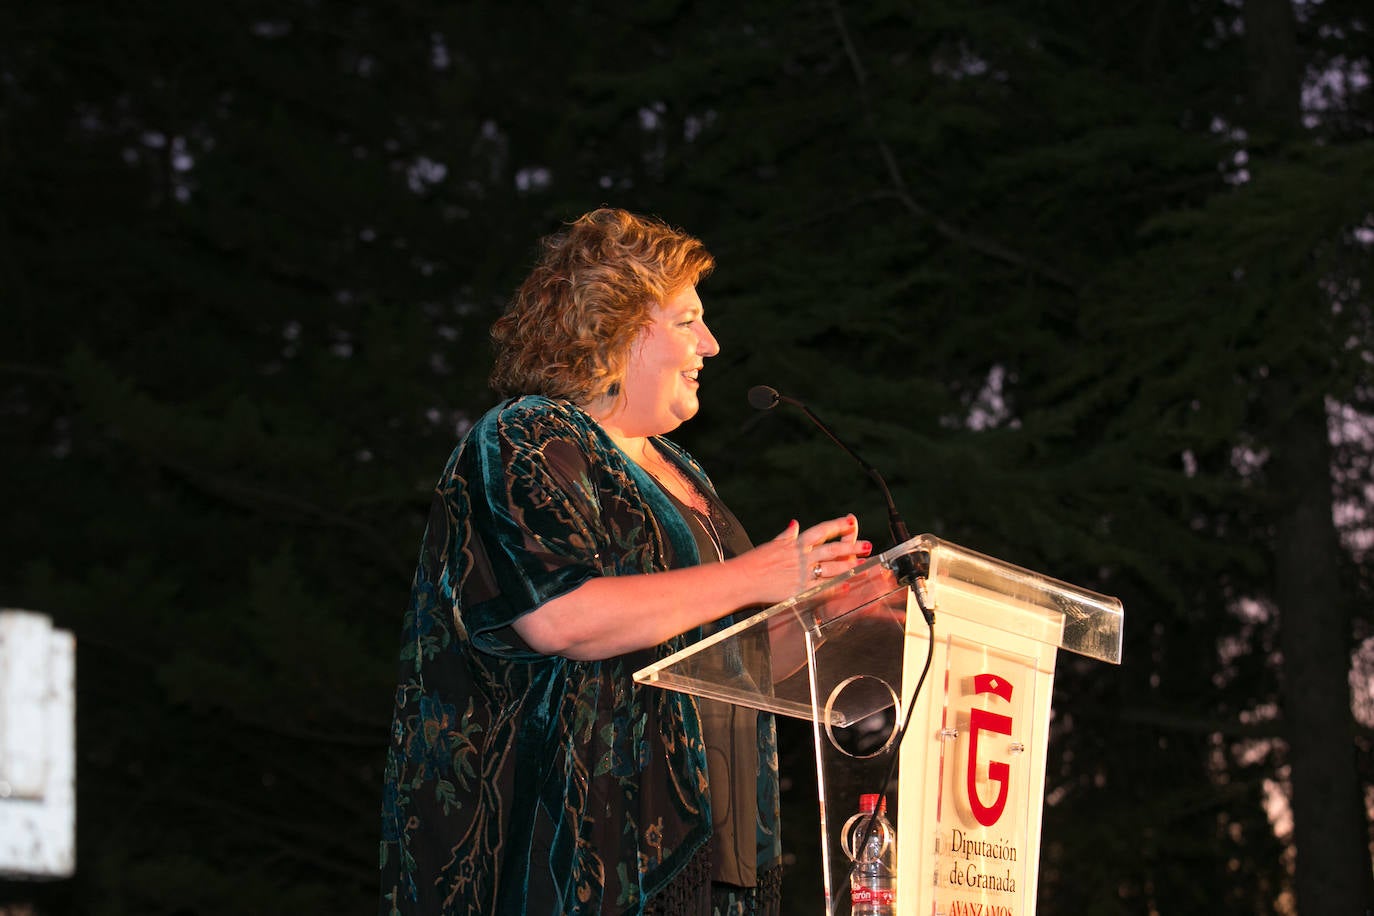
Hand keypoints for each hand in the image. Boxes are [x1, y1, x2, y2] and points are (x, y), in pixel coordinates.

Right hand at [740, 514, 872, 605]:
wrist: (742, 579)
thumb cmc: (754, 561)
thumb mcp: (772, 544)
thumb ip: (787, 535)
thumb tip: (794, 523)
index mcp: (796, 543)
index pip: (821, 531)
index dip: (838, 526)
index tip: (851, 522)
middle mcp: (802, 556)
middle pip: (832, 549)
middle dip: (852, 547)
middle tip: (868, 546)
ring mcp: (801, 573)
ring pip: (831, 568)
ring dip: (849, 566)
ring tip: (863, 565)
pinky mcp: (799, 590)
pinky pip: (821, 588)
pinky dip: (835, 587)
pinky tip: (846, 586)